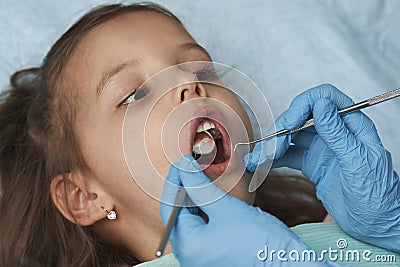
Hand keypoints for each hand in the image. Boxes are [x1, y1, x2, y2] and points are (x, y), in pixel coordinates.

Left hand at [160, 156, 340, 265]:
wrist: (290, 266)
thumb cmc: (261, 242)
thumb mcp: (227, 208)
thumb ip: (200, 187)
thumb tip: (185, 168)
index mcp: (188, 247)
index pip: (170, 207)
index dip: (175, 181)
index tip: (181, 163)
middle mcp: (190, 257)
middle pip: (178, 216)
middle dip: (184, 190)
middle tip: (192, 169)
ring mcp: (201, 259)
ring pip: (189, 222)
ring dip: (193, 200)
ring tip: (200, 180)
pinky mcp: (213, 258)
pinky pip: (201, 231)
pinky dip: (203, 213)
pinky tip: (210, 199)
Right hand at [244, 84, 399, 251]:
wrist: (375, 225)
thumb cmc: (378, 197)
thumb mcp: (358, 161)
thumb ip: (338, 133)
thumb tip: (321, 105)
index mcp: (352, 125)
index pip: (325, 99)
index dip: (304, 105)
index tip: (289, 123)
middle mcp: (335, 132)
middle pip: (301, 118)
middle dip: (282, 131)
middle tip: (270, 150)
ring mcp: (322, 148)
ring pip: (291, 136)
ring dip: (272, 146)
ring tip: (257, 159)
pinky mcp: (312, 163)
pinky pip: (289, 155)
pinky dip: (274, 159)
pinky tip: (262, 164)